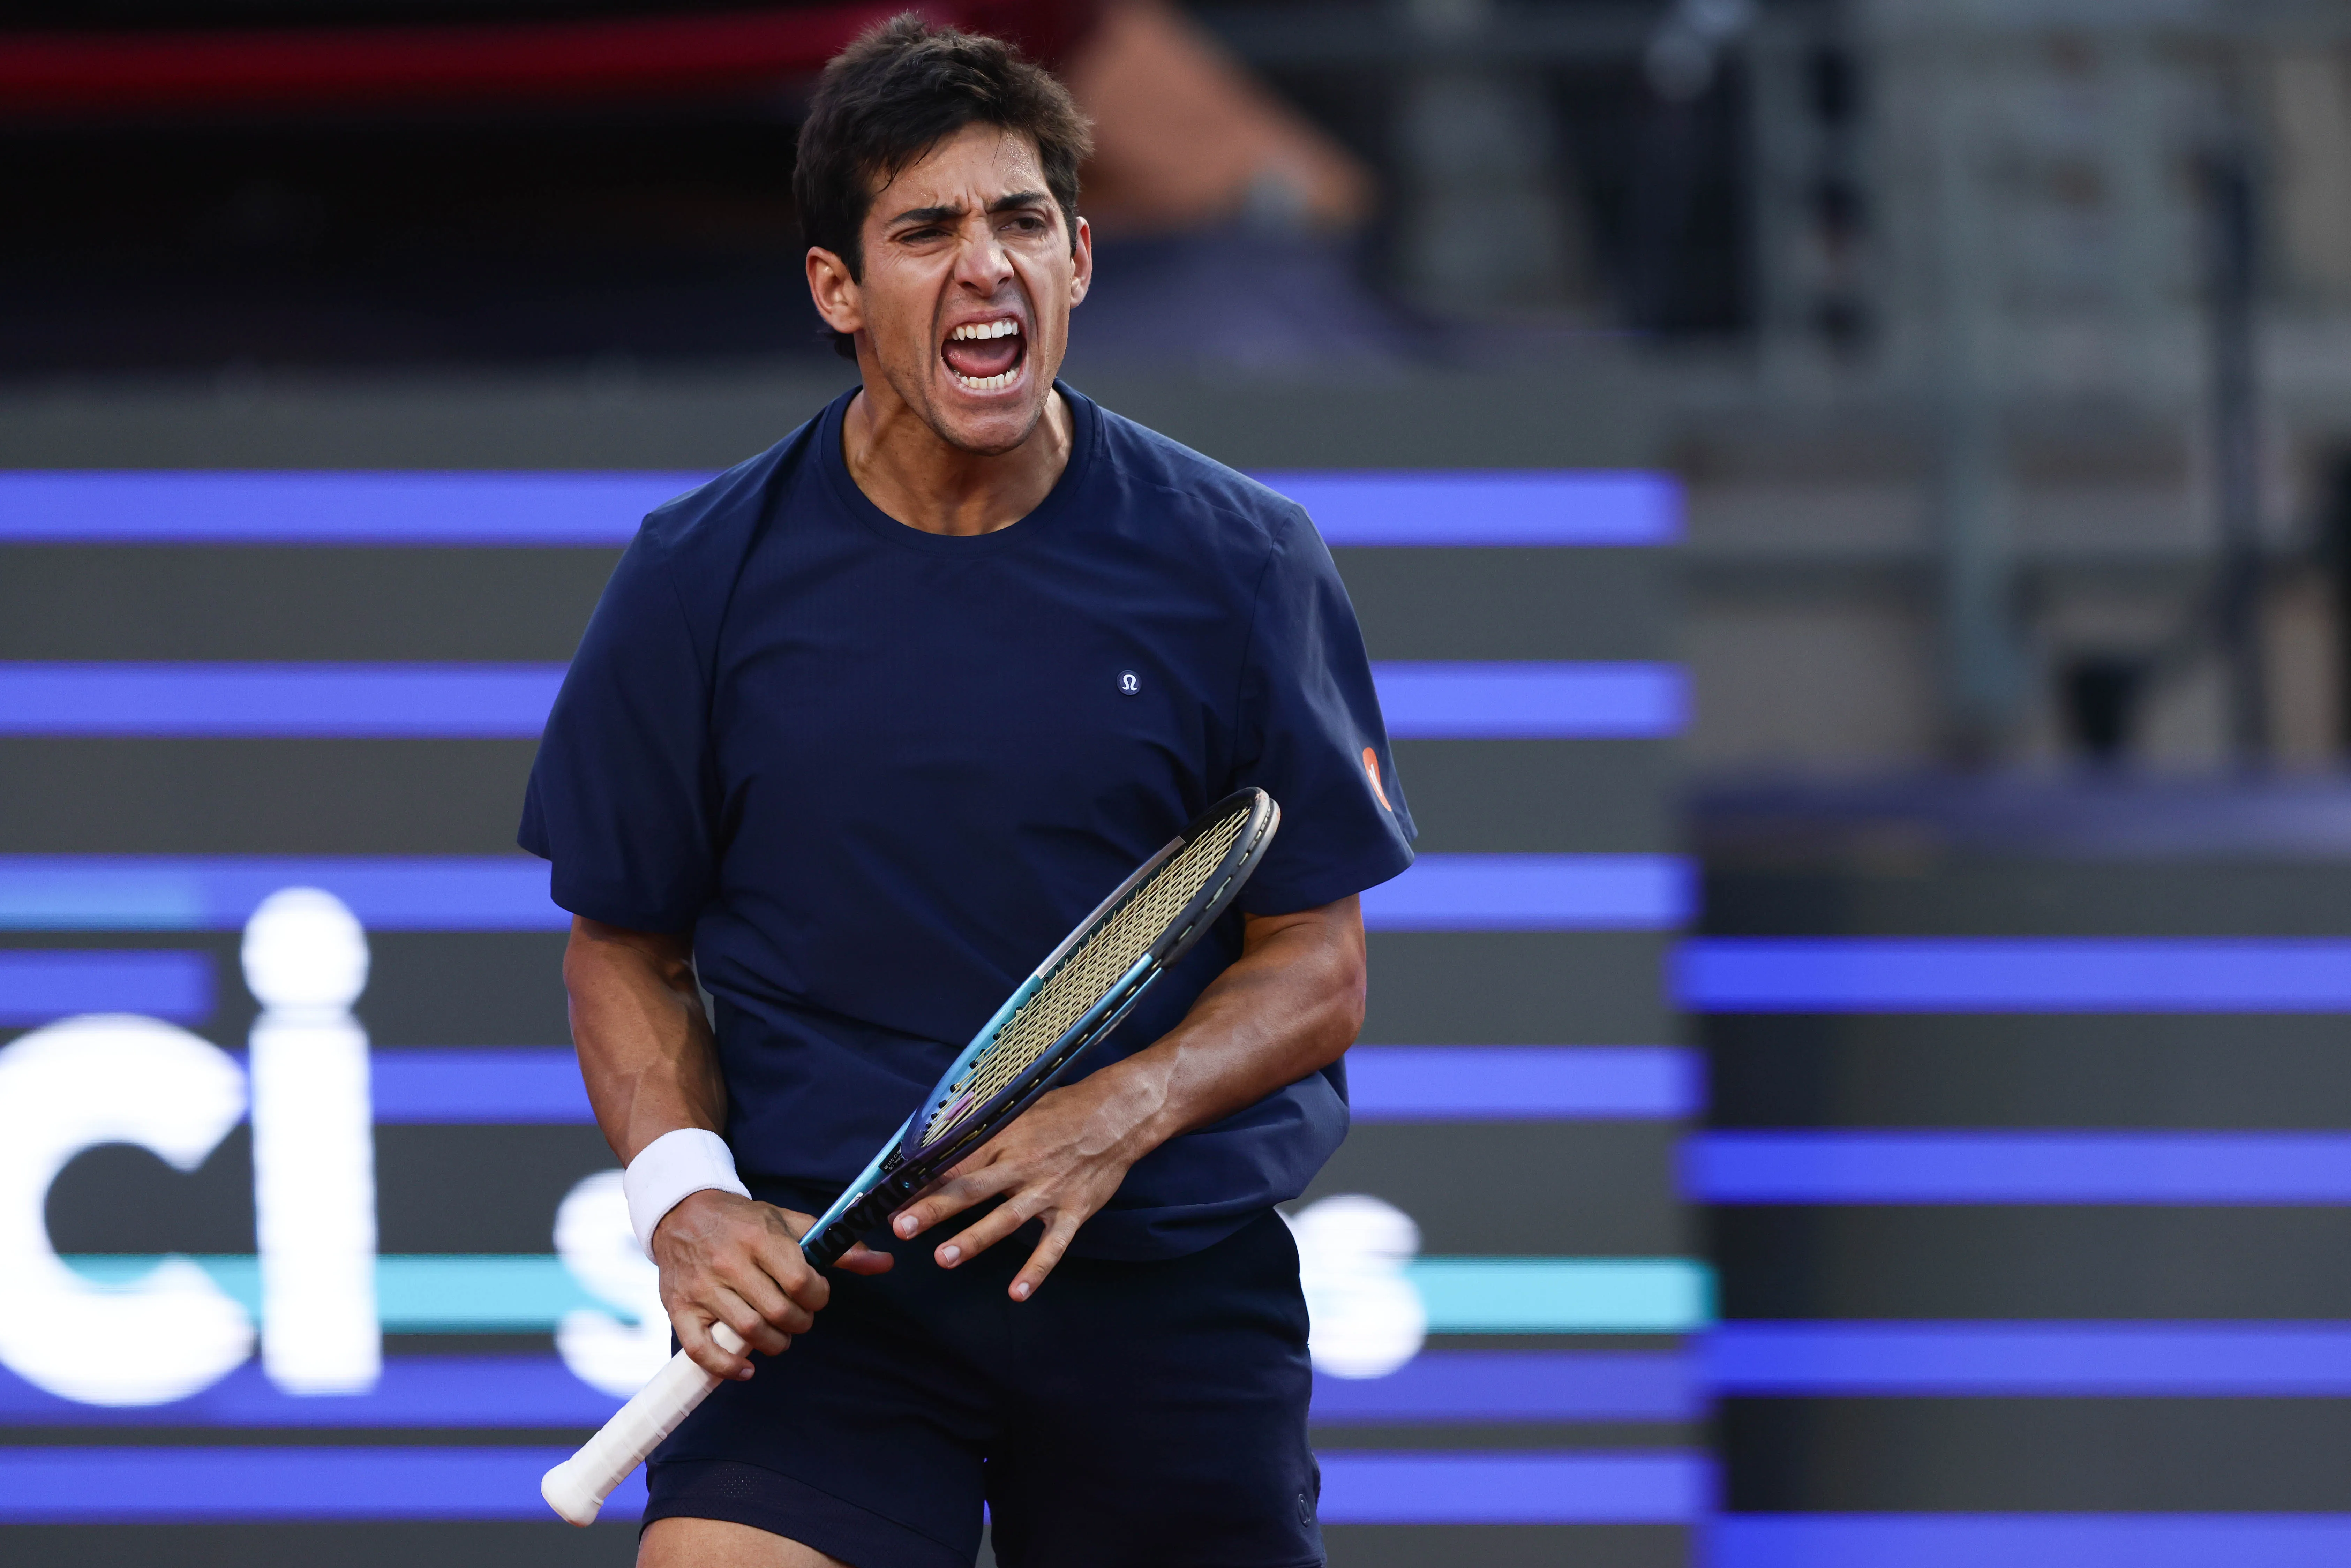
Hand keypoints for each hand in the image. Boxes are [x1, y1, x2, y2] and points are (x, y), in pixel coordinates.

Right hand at [650, 1189, 892, 1380]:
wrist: (682, 1214)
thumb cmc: (745, 1222)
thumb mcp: (792, 1224)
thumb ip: (838, 1248)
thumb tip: (885, 1263)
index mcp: (759, 1238)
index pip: (800, 1282)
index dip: (817, 1296)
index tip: (816, 1294)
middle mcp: (729, 1263)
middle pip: (778, 1313)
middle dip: (800, 1322)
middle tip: (800, 1316)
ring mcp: (702, 1288)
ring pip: (748, 1332)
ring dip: (775, 1343)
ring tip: (780, 1333)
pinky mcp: (679, 1308)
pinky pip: (701, 1350)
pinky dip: (726, 1367)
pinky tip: (746, 1369)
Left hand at [887, 1065, 1162, 1302]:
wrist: (1121, 1113)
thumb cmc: (1068, 1108)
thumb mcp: (1022, 1109)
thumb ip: (988, 1129)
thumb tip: (949, 1141)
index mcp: (1006, 1139)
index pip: (958, 1163)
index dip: (924, 1182)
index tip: (893, 1199)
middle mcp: (1023, 1166)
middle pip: (972, 1190)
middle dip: (935, 1210)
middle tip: (903, 1227)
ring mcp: (1049, 1191)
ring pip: (1006, 1219)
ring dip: (974, 1239)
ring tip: (944, 1258)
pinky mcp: (1074, 1211)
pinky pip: (1052, 1245)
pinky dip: (1036, 1269)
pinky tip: (1017, 1293)